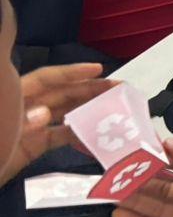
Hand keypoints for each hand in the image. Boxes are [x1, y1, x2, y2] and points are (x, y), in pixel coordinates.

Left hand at [0, 64, 115, 184]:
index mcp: (12, 96)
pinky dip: (77, 135)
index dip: (72, 73)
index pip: (47, 78)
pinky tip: (93, 136)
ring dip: (87, 110)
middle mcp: (22, 108)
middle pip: (60, 94)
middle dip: (88, 90)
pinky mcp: (30, 147)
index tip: (99, 70)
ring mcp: (27, 127)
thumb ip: (21, 117)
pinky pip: (58, 136)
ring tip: (113, 109)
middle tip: (118, 90)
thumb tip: (43, 113)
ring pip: (62, 113)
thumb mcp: (1, 128)